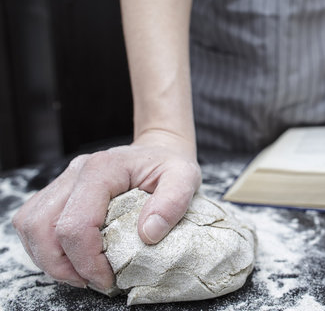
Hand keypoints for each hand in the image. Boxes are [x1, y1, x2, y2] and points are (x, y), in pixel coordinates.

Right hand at [12, 130, 200, 289]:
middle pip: (43, 228)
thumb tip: (147, 234)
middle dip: (63, 266)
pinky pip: (33, 222)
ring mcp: (64, 180)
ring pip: (30, 225)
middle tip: (92, 281)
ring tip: (80, 274)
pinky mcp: (60, 191)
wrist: (159, 152)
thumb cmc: (169, 166)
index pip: (76, 224)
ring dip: (49, 259)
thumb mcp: (185, 178)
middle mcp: (76, 172)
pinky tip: (72, 258)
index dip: (87, 261)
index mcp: (103, 169)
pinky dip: (45, 247)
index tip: (109, 279)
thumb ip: (172, 203)